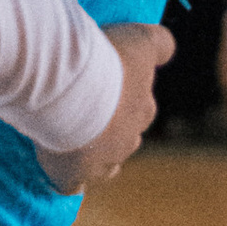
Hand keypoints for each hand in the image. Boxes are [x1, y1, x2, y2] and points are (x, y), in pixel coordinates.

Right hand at [37, 19, 170, 192]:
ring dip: (93, 154)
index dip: (122, 98)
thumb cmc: (102, 60)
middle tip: (84, 110)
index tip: (104, 87)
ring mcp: (101, 162)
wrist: (66, 85)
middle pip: (125, 139)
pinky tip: (59, 169)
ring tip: (71, 140)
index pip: (141, 108)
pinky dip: (67, 178)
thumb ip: (161, 44)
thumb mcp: (141, 41)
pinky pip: (72, 184)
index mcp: (144, 108)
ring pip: (105, 165)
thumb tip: (167, 51)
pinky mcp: (73, 176)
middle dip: (111, 129)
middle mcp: (129, 139)